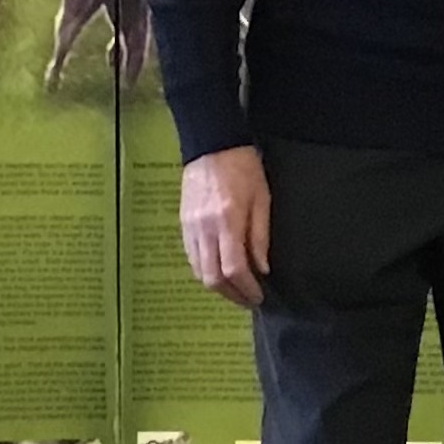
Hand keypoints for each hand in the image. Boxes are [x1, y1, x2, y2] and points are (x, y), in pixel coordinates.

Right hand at [180, 146, 270, 306]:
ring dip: (217, 286)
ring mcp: (190, 227)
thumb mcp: (261, 199)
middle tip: (248, 299)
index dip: (246, 289)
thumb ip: (260, 236)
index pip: (234, 268)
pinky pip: (191, 257)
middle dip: (231, 295)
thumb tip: (261, 268)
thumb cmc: (243, 168)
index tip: (258, 296)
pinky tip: (219, 270)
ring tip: (235, 288)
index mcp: (227, 221)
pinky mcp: (182, 224)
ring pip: (198, 271)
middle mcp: (204, 228)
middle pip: (212, 277)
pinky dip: (205, 270)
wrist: (212, 144)